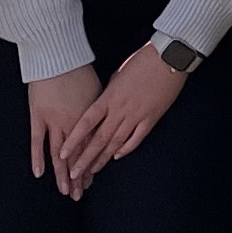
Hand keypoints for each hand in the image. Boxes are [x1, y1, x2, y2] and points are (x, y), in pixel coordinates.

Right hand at [24, 62, 101, 184]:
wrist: (57, 56)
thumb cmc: (80, 70)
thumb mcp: (98, 90)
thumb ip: (101, 110)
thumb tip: (108, 120)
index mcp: (90, 117)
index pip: (91, 149)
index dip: (90, 166)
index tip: (91, 182)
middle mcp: (74, 124)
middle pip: (77, 156)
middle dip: (78, 177)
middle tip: (78, 195)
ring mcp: (54, 121)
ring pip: (59, 154)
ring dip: (62, 174)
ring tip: (64, 192)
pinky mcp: (38, 116)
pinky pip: (37, 141)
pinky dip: (38, 157)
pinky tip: (39, 174)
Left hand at [51, 43, 189, 195]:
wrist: (169, 57)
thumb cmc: (142, 60)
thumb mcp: (118, 74)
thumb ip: (108, 93)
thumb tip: (103, 105)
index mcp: (109, 97)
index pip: (86, 123)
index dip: (74, 140)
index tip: (62, 154)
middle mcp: (120, 110)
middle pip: (99, 139)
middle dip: (85, 159)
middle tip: (74, 174)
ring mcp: (137, 115)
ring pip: (116, 142)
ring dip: (103, 159)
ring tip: (93, 172)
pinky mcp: (151, 118)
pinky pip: (136, 138)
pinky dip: (126, 149)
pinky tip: (118, 157)